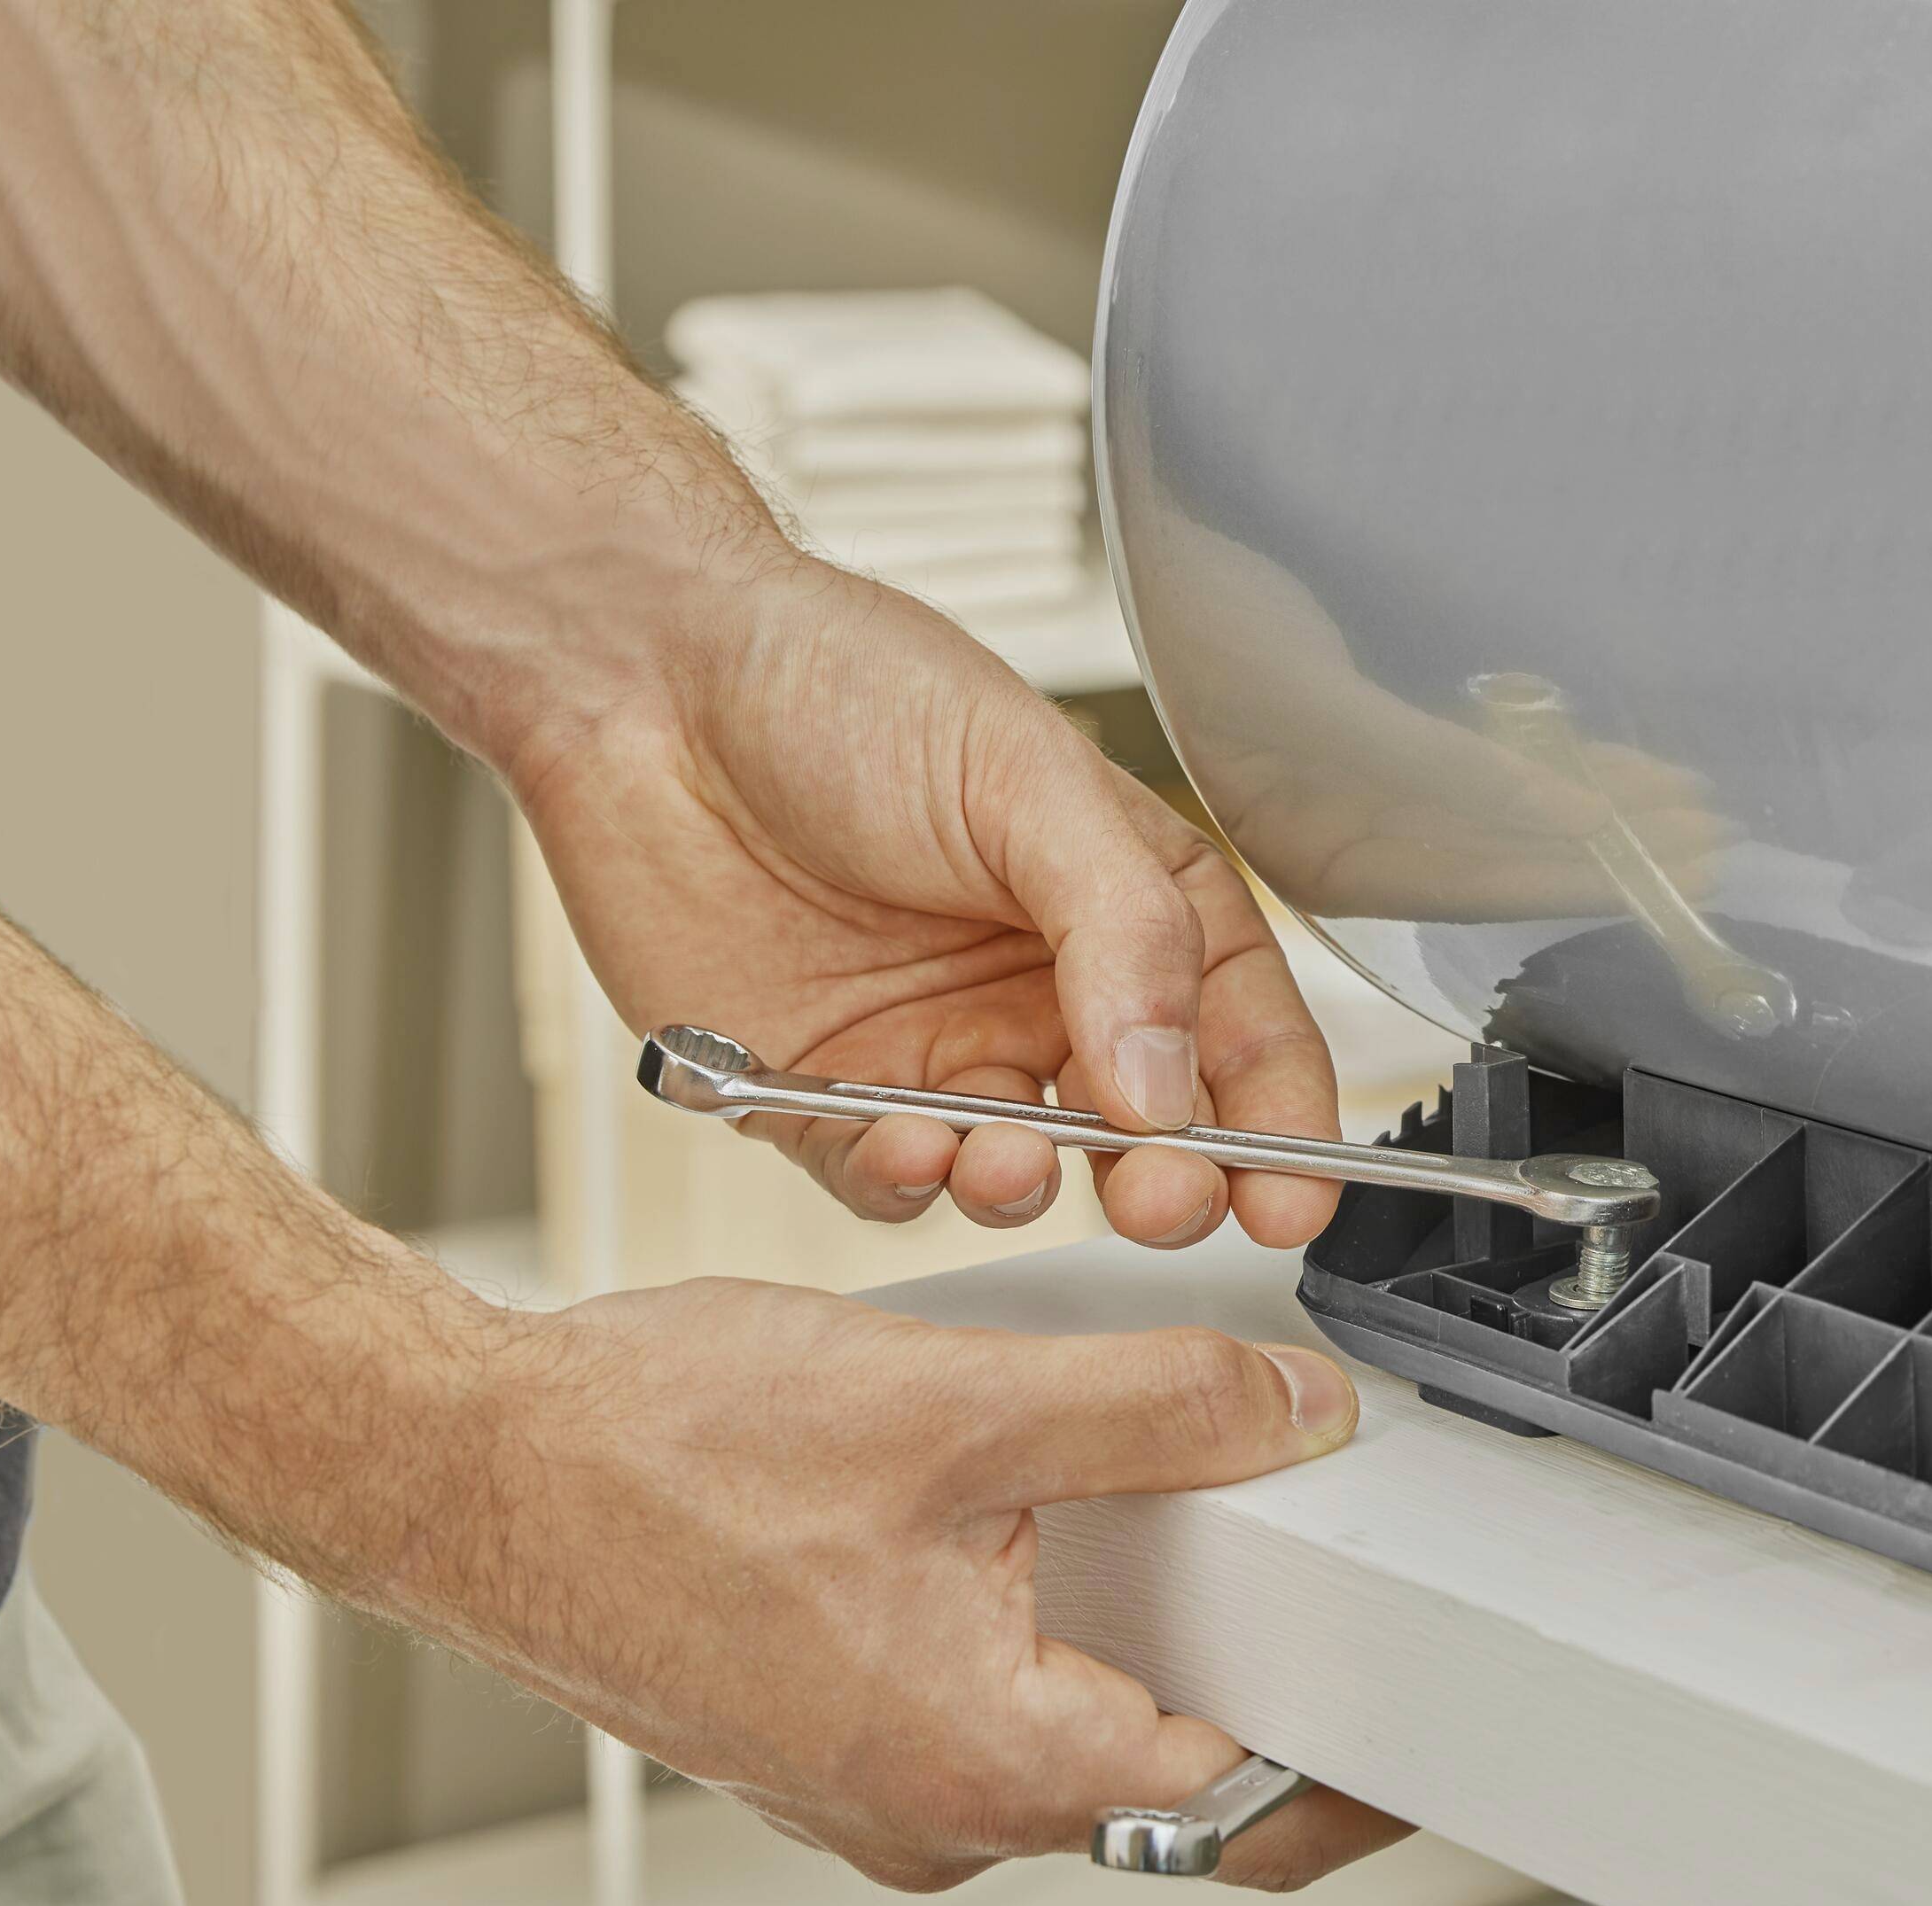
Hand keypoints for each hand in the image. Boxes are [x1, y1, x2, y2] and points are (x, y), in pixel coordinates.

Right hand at [406, 1277, 1406, 1891]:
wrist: (458, 1468)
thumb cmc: (647, 1462)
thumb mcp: (958, 1403)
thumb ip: (1160, 1406)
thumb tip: (1290, 1412)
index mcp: (988, 1767)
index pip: (1250, 1807)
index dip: (1361, 1756)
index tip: (1432, 1722)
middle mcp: (931, 1813)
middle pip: (1164, 1783)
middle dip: (1257, 1692)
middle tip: (1327, 1597)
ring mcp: (867, 1789)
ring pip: (1063, 1738)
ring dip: (1132, 1646)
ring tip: (1175, 1526)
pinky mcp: (819, 1740)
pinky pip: (973, 1708)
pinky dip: (1033, 1634)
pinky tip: (1024, 1525)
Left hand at [498, 553, 1342, 1254]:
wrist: (643, 681)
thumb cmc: (837, 683)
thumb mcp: (1024, 778)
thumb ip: (1122, 931)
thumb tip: (1173, 1086)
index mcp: (1121, 905)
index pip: (1239, 1036)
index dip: (1277, 1125)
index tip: (1289, 1195)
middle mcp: (1041, 993)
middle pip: (1145, 1134)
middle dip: (1166, 1183)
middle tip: (1161, 1199)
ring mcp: (935, 1051)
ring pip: (1020, 1174)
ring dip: (1027, 1184)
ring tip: (1011, 1151)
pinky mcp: (822, 1095)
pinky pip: (887, 1180)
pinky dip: (906, 1181)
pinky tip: (903, 1141)